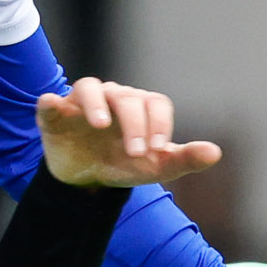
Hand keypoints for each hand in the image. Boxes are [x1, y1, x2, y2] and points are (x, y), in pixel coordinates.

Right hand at [34, 79, 221, 189]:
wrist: (86, 179)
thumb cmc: (123, 163)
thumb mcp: (155, 166)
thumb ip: (185, 159)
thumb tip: (215, 153)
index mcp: (140, 106)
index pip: (155, 103)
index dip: (159, 123)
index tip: (159, 148)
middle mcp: (113, 98)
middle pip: (126, 98)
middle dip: (134, 124)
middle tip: (136, 153)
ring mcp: (82, 103)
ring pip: (89, 87)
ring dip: (95, 103)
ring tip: (100, 124)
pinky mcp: (55, 113)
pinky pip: (50, 101)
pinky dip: (50, 102)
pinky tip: (52, 105)